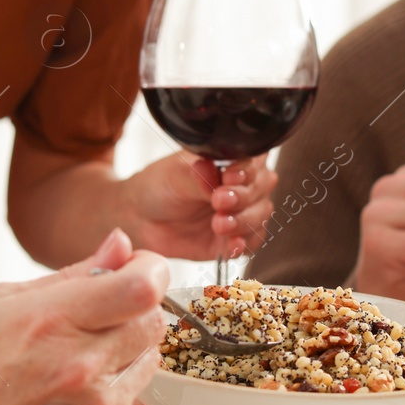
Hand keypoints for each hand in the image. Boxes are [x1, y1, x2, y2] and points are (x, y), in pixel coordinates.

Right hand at [0, 229, 169, 404]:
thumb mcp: (4, 304)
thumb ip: (73, 273)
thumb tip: (122, 243)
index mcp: (51, 321)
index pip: (141, 289)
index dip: (151, 271)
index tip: (140, 268)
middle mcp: (80, 365)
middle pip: (154, 320)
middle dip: (139, 307)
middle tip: (110, 311)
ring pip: (150, 356)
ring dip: (129, 346)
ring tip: (82, 353)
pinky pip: (133, 392)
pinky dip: (115, 383)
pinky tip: (74, 390)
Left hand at [121, 151, 277, 259]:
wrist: (142, 217)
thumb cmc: (161, 186)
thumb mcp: (176, 175)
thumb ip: (198, 176)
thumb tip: (211, 172)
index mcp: (233, 160)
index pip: (254, 161)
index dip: (247, 170)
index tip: (228, 177)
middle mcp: (243, 185)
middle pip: (261, 189)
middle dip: (243, 197)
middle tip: (218, 201)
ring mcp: (241, 212)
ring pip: (260, 216)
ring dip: (243, 221)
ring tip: (219, 224)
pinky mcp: (234, 238)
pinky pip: (251, 242)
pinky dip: (244, 244)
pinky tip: (232, 244)